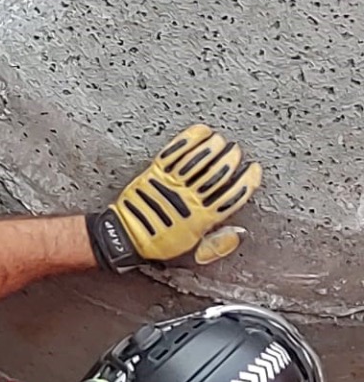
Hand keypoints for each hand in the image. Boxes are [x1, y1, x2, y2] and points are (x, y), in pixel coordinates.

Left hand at [87, 125, 262, 271]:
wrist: (127, 236)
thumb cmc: (161, 242)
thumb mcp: (194, 250)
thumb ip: (218, 243)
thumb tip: (239, 233)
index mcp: (202, 218)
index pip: (233, 195)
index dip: (247, 181)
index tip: (254, 169)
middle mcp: (190, 199)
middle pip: (217, 174)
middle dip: (231, 159)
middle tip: (237, 150)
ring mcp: (172, 184)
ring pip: (198, 160)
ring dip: (212, 147)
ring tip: (221, 139)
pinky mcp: (156, 172)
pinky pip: (175, 152)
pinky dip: (189, 139)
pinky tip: (201, 131)